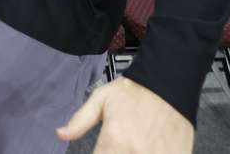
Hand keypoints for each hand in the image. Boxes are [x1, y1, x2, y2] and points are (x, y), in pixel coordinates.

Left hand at [58, 77, 192, 153]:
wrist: (170, 81)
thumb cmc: (135, 90)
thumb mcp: (101, 99)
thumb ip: (80, 121)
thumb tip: (60, 134)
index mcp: (114, 140)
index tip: (102, 151)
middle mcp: (135, 152)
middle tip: (117, 146)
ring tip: (134, 144)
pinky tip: (150, 147)